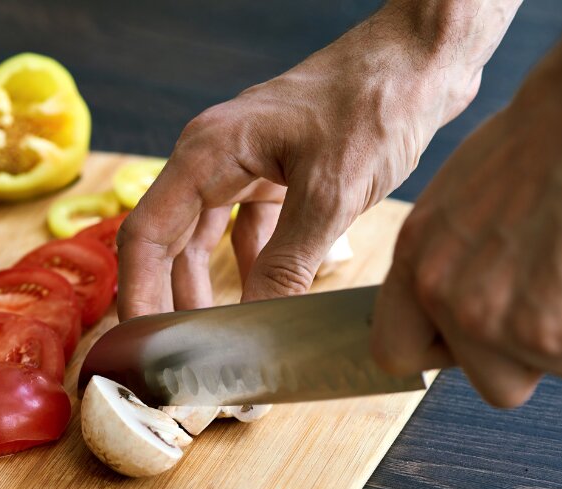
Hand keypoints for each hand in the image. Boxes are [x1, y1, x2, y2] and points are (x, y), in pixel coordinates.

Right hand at [117, 6, 483, 318]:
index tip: (140, 347)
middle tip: (175, 355)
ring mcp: (243, 166)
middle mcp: (213, 159)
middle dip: (167, 300)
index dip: (136, 295)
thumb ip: (286, 264)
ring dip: (204, 288)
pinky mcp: (274, 174)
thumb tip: (254, 324)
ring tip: (213, 338)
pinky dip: (249, 267)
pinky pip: (244, 231)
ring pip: (202, 241)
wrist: (424, 59)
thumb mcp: (331, 194)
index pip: (146, 235)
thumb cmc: (376, 101)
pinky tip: (260, 300)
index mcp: (208, 154)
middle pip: (167, 243)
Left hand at [371, 39, 561, 406]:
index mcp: (415, 261)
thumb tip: (440, 310)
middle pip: (488, 383)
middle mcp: (445, 298)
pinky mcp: (556, 334)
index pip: (395, 351)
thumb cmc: (541, 145)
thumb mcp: (457, 202)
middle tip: (546, 301)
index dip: (439, 353)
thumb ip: (442, 264)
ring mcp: (496, 321)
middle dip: (521, 358)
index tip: (465, 340)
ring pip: (548, 370)